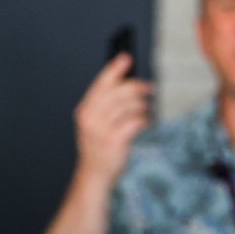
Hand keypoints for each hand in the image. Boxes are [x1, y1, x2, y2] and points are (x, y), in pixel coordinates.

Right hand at [74, 52, 153, 184]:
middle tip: (149, 88)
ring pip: (128, 106)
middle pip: (117, 92)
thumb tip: (125, 86)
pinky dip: (144, 120)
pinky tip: (147, 122)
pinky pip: (135, 122)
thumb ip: (104, 107)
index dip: (115, 69)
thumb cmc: (98, 149)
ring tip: (148, 109)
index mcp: (85, 110)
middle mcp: (91, 118)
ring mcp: (102, 130)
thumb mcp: (94, 125)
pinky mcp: (115, 141)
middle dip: (136, 87)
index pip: (101, 84)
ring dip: (143, 105)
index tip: (127, 58)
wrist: (94, 175)